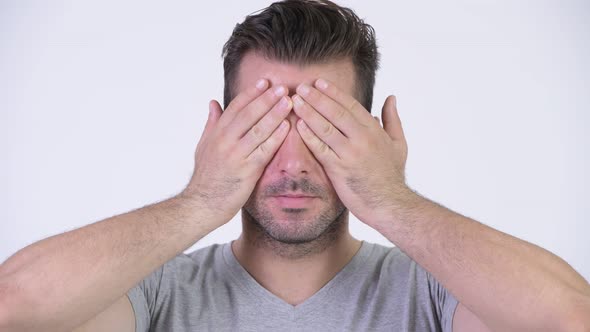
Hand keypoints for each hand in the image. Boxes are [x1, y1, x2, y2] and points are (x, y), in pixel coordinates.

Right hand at [181, 79, 292, 225]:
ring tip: (289, 101)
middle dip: (267, 98)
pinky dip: (276, 137)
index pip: (236, 107)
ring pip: (259, 129)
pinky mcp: (247, 170)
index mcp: (216, 133)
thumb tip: (214, 103)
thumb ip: (211, 123)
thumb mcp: (203, 146)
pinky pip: (264, 149)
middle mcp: (225, 140)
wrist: (202, 204)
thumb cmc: (206, 176)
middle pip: (249, 114)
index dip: (251, 93)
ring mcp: (236, 155)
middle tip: (282, 87)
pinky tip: (288, 127)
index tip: (265, 82)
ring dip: (275, 113)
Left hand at [292, 78, 409, 227]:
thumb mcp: (399, 144)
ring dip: (308, 113)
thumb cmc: (392, 175)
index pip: (350, 105)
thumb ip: (392, 119)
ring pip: (325, 127)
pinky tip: (298, 126)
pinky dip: (309, 136)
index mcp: (374, 130)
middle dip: (317, 98)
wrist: (390, 204)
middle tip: (301, 87)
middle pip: (335, 112)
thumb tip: (391, 97)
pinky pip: (320, 149)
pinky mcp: (339, 169)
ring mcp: (350, 153)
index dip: (333, 92)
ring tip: (295, 102)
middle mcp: (362, 138)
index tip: (318, 82)